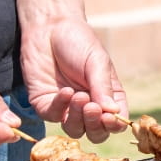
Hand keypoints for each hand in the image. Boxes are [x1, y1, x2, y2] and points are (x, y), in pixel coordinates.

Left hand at [20, 16, 128, 141]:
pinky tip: (65, 91)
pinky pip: (54, 116)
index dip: (114, 125)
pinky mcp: (45, 104)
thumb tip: (113, 112)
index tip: (108, 116)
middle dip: (94, 125)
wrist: (49, 27)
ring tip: (79, 96)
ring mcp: (66, 107)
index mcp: (108, 96)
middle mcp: (89, 106)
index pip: (115, 122)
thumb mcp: (97, 62)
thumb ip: (103, 87)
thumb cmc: (78, 41)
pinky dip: (60, 107)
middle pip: (96, 133)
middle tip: (92, 107)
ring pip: (75, 130)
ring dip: (78, 118)